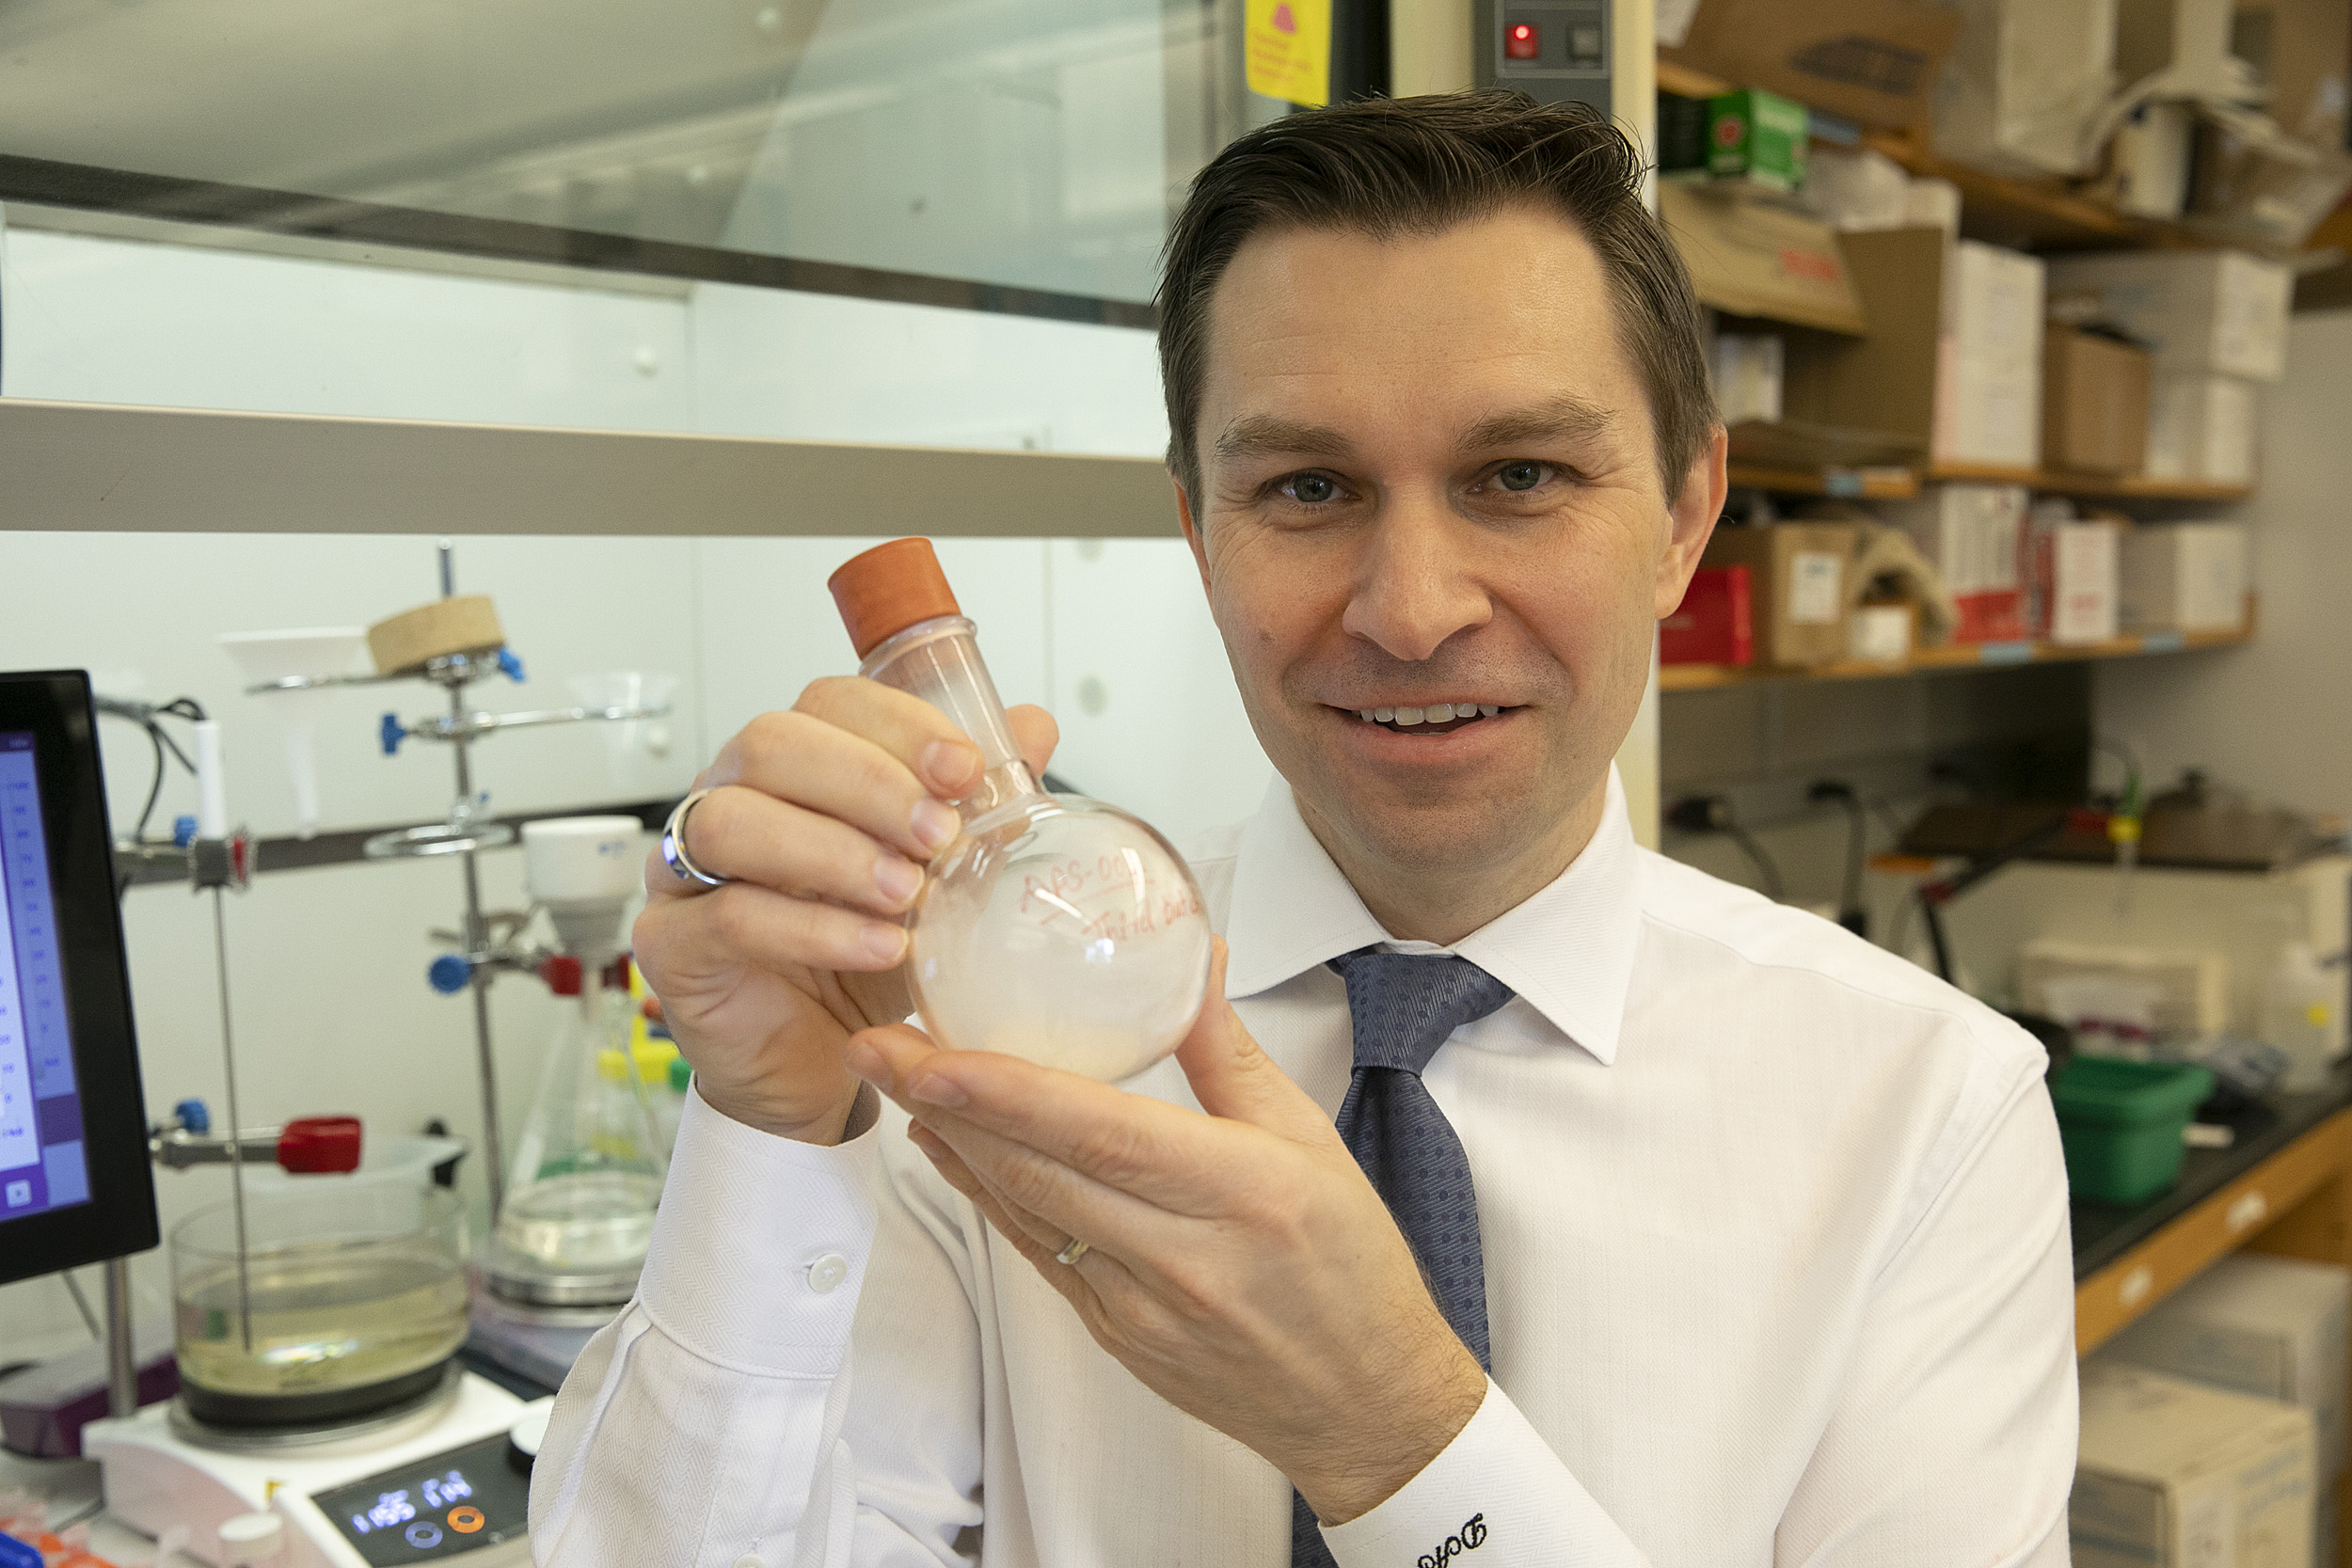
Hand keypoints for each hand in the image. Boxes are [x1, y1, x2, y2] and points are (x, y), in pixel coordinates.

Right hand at [633, 679, 1056, 1144]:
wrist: (822, 1062)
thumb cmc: (868, 957)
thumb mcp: (942, 876)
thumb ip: (980, 802)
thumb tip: (1035, 726)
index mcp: (793, 766)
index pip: (829, 702)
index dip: (898, 725)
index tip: (964, 770)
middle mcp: (728, 798)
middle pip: (771, 743)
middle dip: (866, 782)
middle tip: (937, 835)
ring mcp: (685, 869)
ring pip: (733, 822)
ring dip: (833, 852)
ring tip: (907, 897)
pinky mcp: (670, 943)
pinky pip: (729, 916)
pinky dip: (813, 929)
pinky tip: (878, 948)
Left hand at [844, 940, 1487, 1524]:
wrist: (1366, 1406)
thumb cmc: (1350, 1267)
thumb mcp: (1309, 1139)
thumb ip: (1230, 1051)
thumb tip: (1195, 956)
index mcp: (1241, 1190)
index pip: (1099, 1133)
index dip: (1005, 1091)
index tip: (932, 1050)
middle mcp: (1182, 1254)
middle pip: (1038, 1171)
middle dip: (945, 1105)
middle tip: (876, 1046)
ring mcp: (1139, 1305)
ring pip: (1025, 1213)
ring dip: (953, 1145)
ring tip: (897, 1081)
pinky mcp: (1114, 1335)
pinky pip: (1037, 1253)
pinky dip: (987, 1195)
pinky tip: (949, 1149)